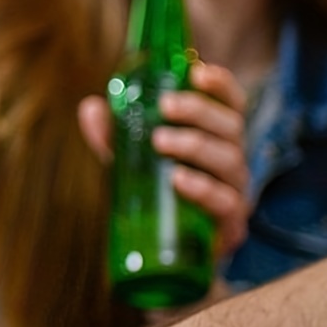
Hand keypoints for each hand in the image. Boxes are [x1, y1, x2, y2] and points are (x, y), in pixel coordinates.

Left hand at [78, 58, 250, 256]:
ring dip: (195, 145)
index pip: (230, 104)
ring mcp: (235, 193)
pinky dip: (203, 188)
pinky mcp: (230, 226)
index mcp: (215, 139)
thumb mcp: (131, 162)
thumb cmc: (154, 197)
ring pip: (230, 160)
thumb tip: (92, 107)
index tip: (196, 70)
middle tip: (165, 105)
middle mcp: (231, 161)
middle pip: (231, 126)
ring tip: (160, 141)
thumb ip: (114, 136)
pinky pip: (226, 203)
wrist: (164, 257)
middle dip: (200, 111)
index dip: (220, 84)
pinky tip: (179, 180)